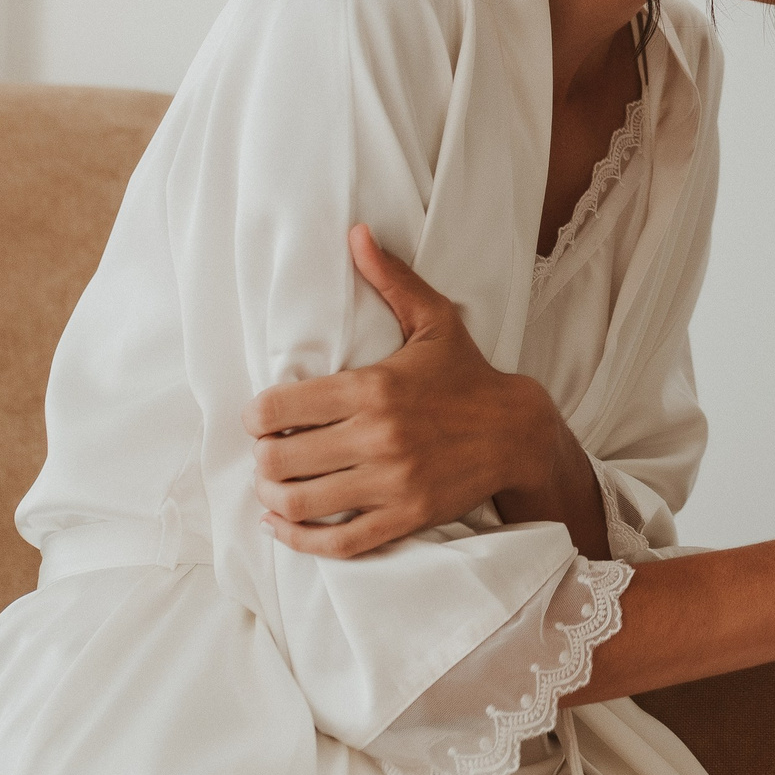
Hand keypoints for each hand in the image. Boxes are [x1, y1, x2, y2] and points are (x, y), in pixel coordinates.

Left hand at [241, 225, 557, 558]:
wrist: (518, 432)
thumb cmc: (467, 375)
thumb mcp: (435, 320)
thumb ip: (390, 279)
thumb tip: (356, 233)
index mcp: (374, 387)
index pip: (280, 409)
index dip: (256, 417)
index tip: (260, 418)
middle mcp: (378, 437)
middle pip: (280, 461)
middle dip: (261, 459)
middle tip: (267, 453)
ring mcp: (391, 483)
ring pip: (300, 504)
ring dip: (273, 499)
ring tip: (273, 489)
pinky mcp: (405, 517)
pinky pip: (337, 542)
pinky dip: (299, 540)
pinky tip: (283, 526)